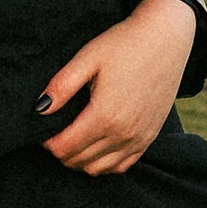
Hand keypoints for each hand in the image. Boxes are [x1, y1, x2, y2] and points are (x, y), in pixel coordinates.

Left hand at [38, 0, 197, 174]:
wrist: (167, 38)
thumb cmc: (124, 44)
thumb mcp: (88, 58)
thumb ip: (61, 86)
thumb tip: (39, 109)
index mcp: (104, 115)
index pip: (64, 148)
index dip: (47, 142)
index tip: (43, 128)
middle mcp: (123, 134)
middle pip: (78, 161)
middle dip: (60, 150)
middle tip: (55, 130)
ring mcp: (139, 139)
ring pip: (98, 168)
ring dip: (79, 159)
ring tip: (72, 138)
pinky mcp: (150, 137)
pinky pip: (121, 166)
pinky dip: (103, 162)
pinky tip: (95, 145)